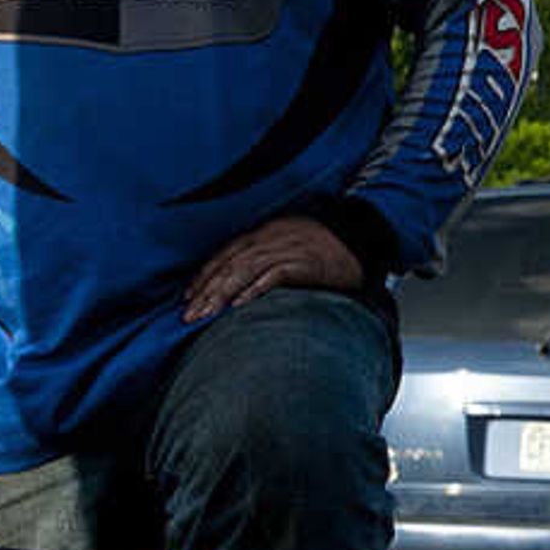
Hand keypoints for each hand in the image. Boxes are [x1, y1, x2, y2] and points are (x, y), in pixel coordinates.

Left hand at [182, 214, 365, 323]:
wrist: (362, 238)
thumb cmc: (327, 246)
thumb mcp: (290, 243)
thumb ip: (267, 258)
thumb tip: (244, 282)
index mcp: (263, 234)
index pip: (224, 256)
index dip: (203, 276)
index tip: (188, 297)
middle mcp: (268, 240)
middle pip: (227, 266)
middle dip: (204, 291)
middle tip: (188, 315)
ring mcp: (284, 250)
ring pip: (242, 272)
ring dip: (219, 295)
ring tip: (205, 315)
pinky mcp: (301, 263)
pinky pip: (271, 277)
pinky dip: (252, 291)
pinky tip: (238, 305)